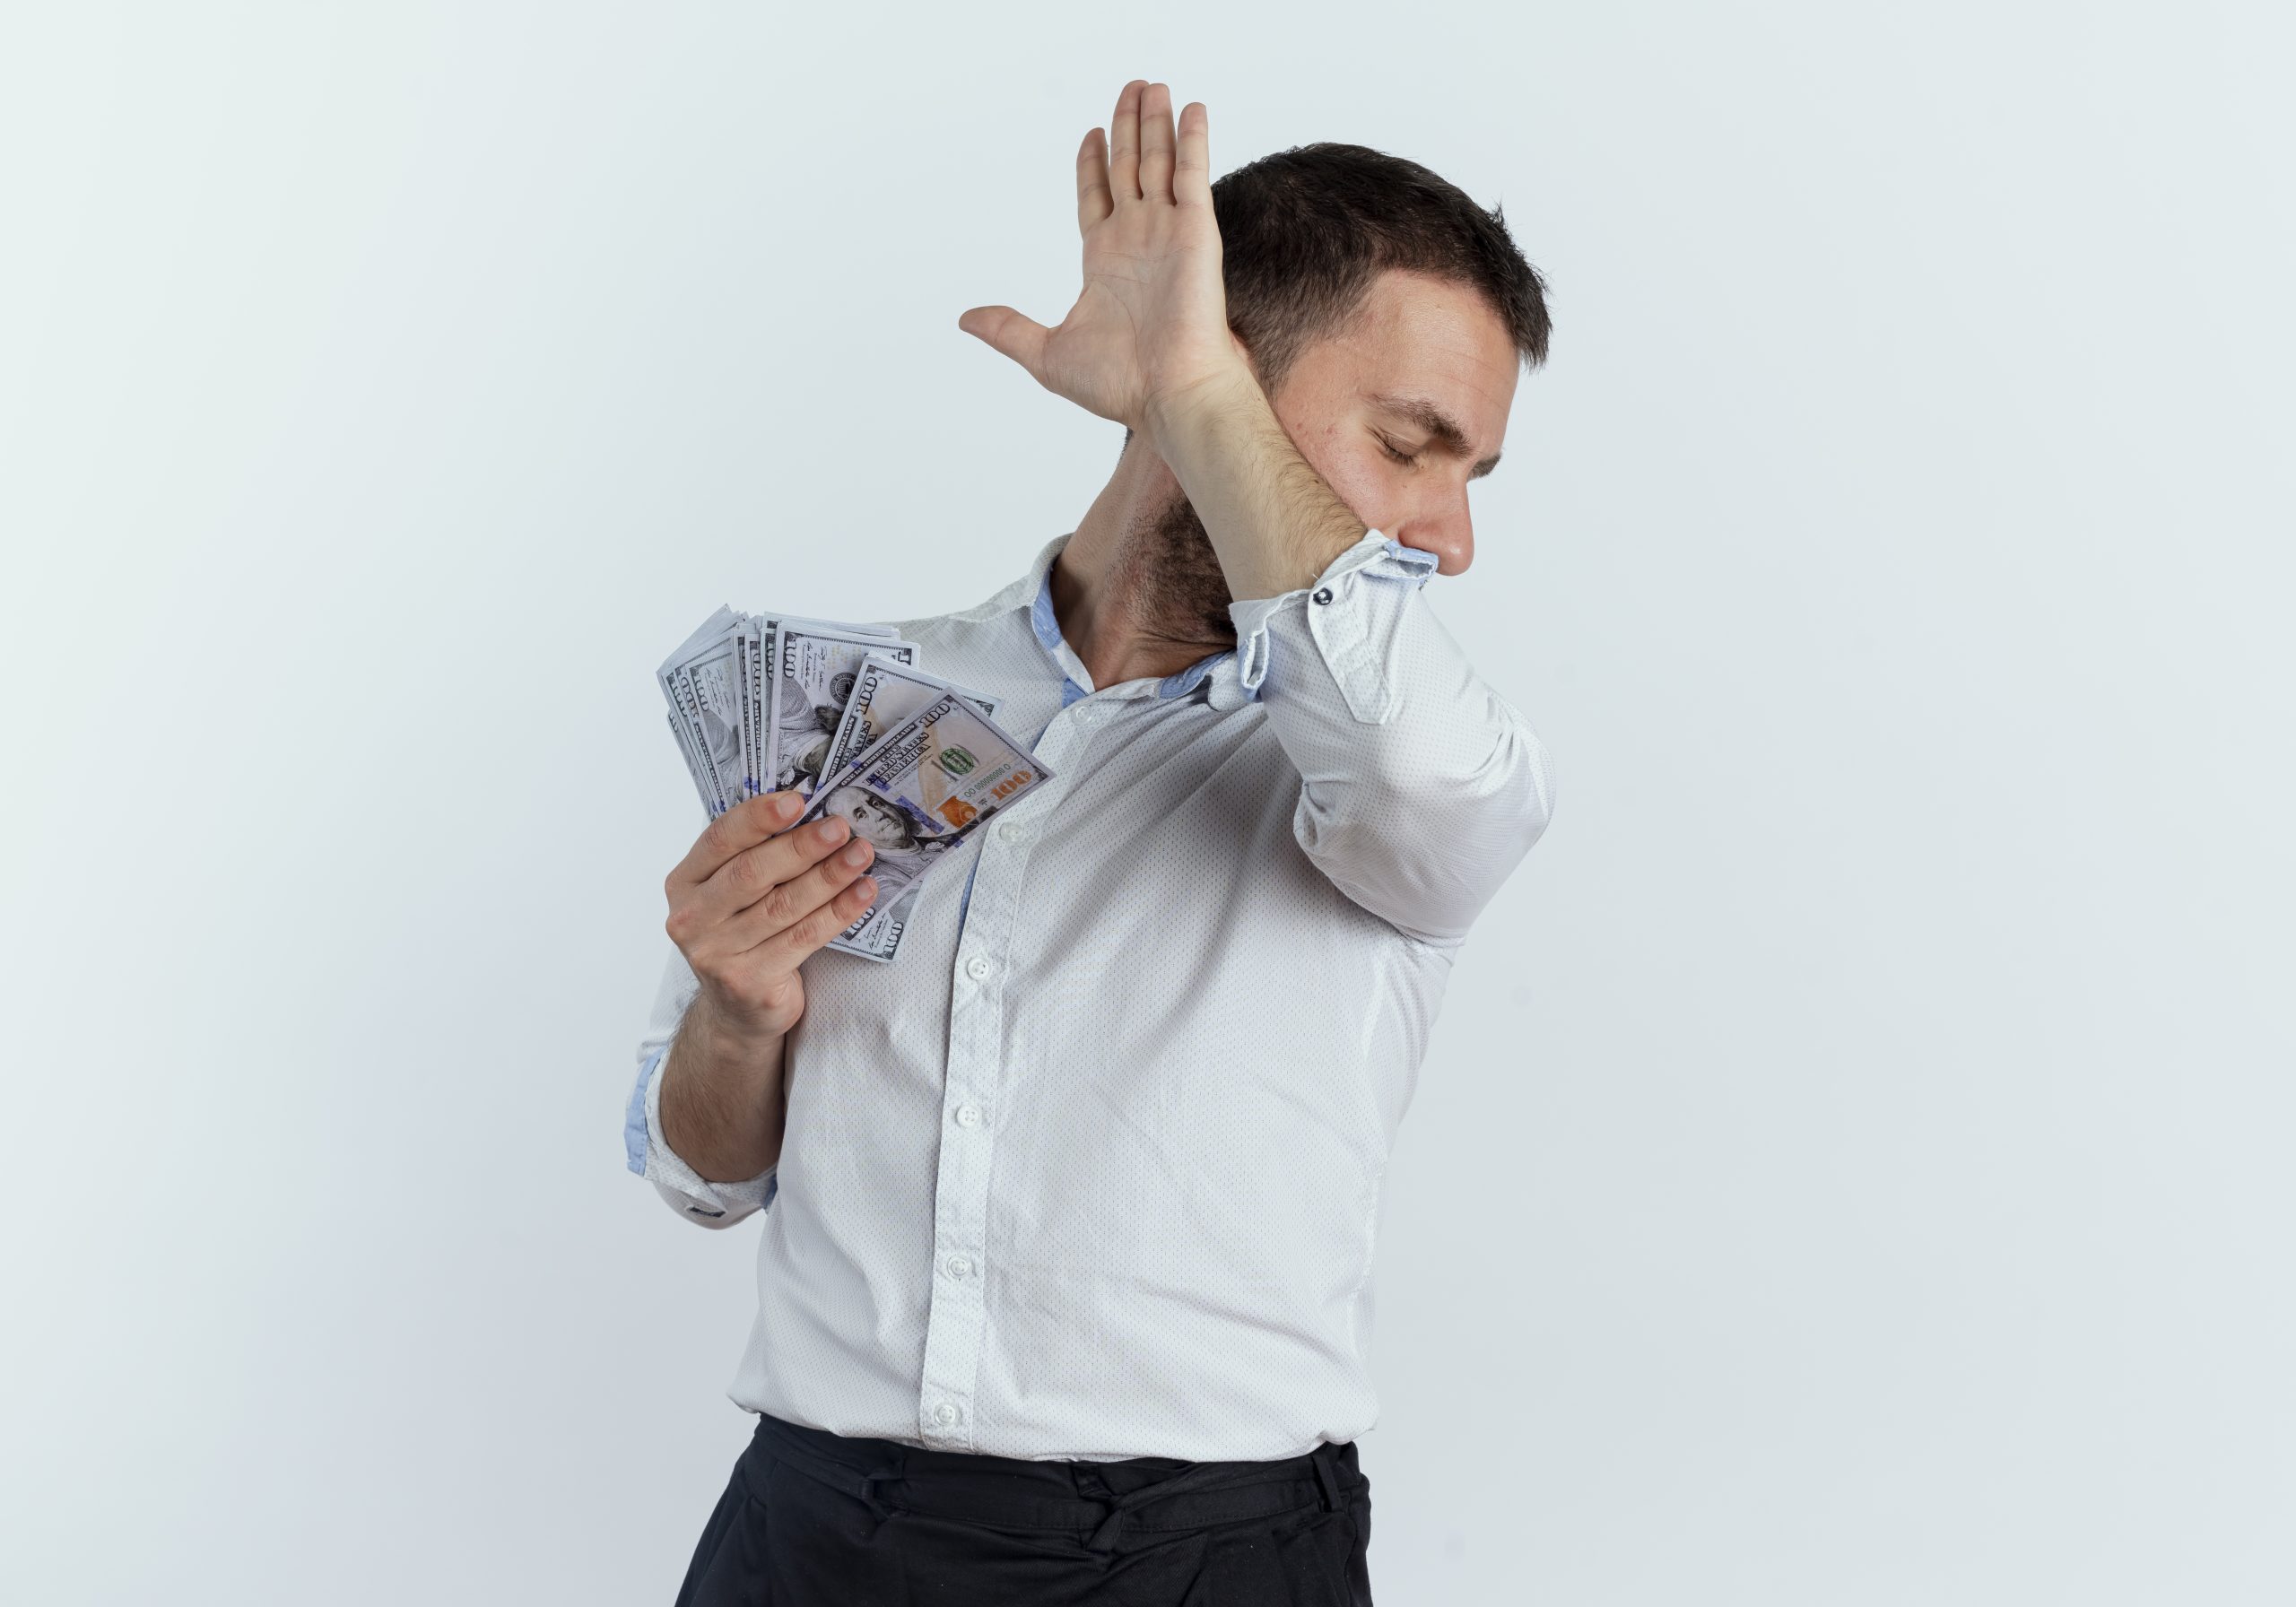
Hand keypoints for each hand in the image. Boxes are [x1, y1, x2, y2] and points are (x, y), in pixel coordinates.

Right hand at [662, 791, 879, 1039]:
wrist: (738, 1011)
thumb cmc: (742, 935)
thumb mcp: (732, 893)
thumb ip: (753, 855)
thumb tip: (810, 811)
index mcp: (685, 883)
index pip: (719, 839)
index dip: (759, 817)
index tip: (798, 801)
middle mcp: (692, 918)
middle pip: (752, 873)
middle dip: (802, 846)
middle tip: (840, 827)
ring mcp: (717, 953)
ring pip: (783, 906)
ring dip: (829, 876)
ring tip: (861, 855)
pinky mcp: (750, 982)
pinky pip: (803, 938)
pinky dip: (838, 912)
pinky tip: (863, 892)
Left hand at [958, 79, 1254, 433]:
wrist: (1168, 395)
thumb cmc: (1119, 386)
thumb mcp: (1046, 353)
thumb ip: (1008, 329)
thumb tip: (966, 319)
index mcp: (1104, 262)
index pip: (1097, 198)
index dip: (1093, 165)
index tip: (1091, 134)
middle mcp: (1138, 240)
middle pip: (1129, 169)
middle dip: (1127, 129)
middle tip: (1129, 89)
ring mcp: (1168, 232)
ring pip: (1158, 162)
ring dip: (1154, 123)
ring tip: (1150, 85)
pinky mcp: (1196, 231)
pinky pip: (1193, 174)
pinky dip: (1192, 140)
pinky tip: (1189, 108)